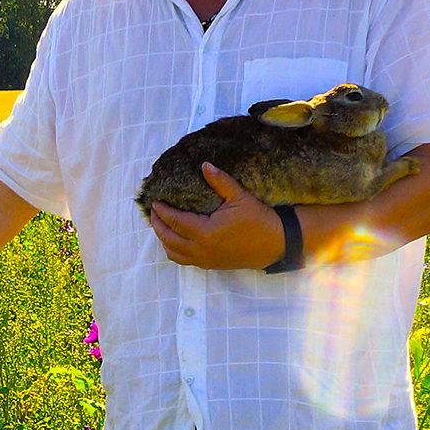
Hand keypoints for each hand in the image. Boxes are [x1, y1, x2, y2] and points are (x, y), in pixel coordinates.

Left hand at [147, 163, 285, 269]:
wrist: (276, 244)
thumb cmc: (259, 220)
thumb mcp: (240, 197)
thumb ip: (220, 181)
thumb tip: (205, 165)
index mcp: (205, 232)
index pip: (175, 221)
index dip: (162, 211)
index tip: (155, 201)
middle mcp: (201, 249)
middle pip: (169, 238)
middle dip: (158, 224)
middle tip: (153, 211)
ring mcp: (205, 259)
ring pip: (173, 253)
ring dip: (164, 239)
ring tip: (162, 225)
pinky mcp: (211, 264)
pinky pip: (184, 260)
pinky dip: (174, 250)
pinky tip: (176, 239)